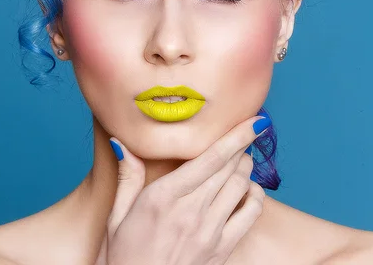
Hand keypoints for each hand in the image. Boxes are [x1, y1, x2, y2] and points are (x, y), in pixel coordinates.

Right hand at [94, 115, 269, 264]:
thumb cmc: (124, 255)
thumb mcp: (117, 215)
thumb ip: (127, 176)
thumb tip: (121, 142)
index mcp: (163, 197)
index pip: (209, 158)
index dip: (236, 136)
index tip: (254, 121)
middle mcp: (191, 210)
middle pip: (230, 168)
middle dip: (243, 146)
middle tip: (246, 133)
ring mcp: (210, 231)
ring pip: (242, 187)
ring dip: (246, 168)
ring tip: (242, 158)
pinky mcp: (222, 249)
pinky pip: (251, 215)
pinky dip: (256, 197)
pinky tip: (249, 190)